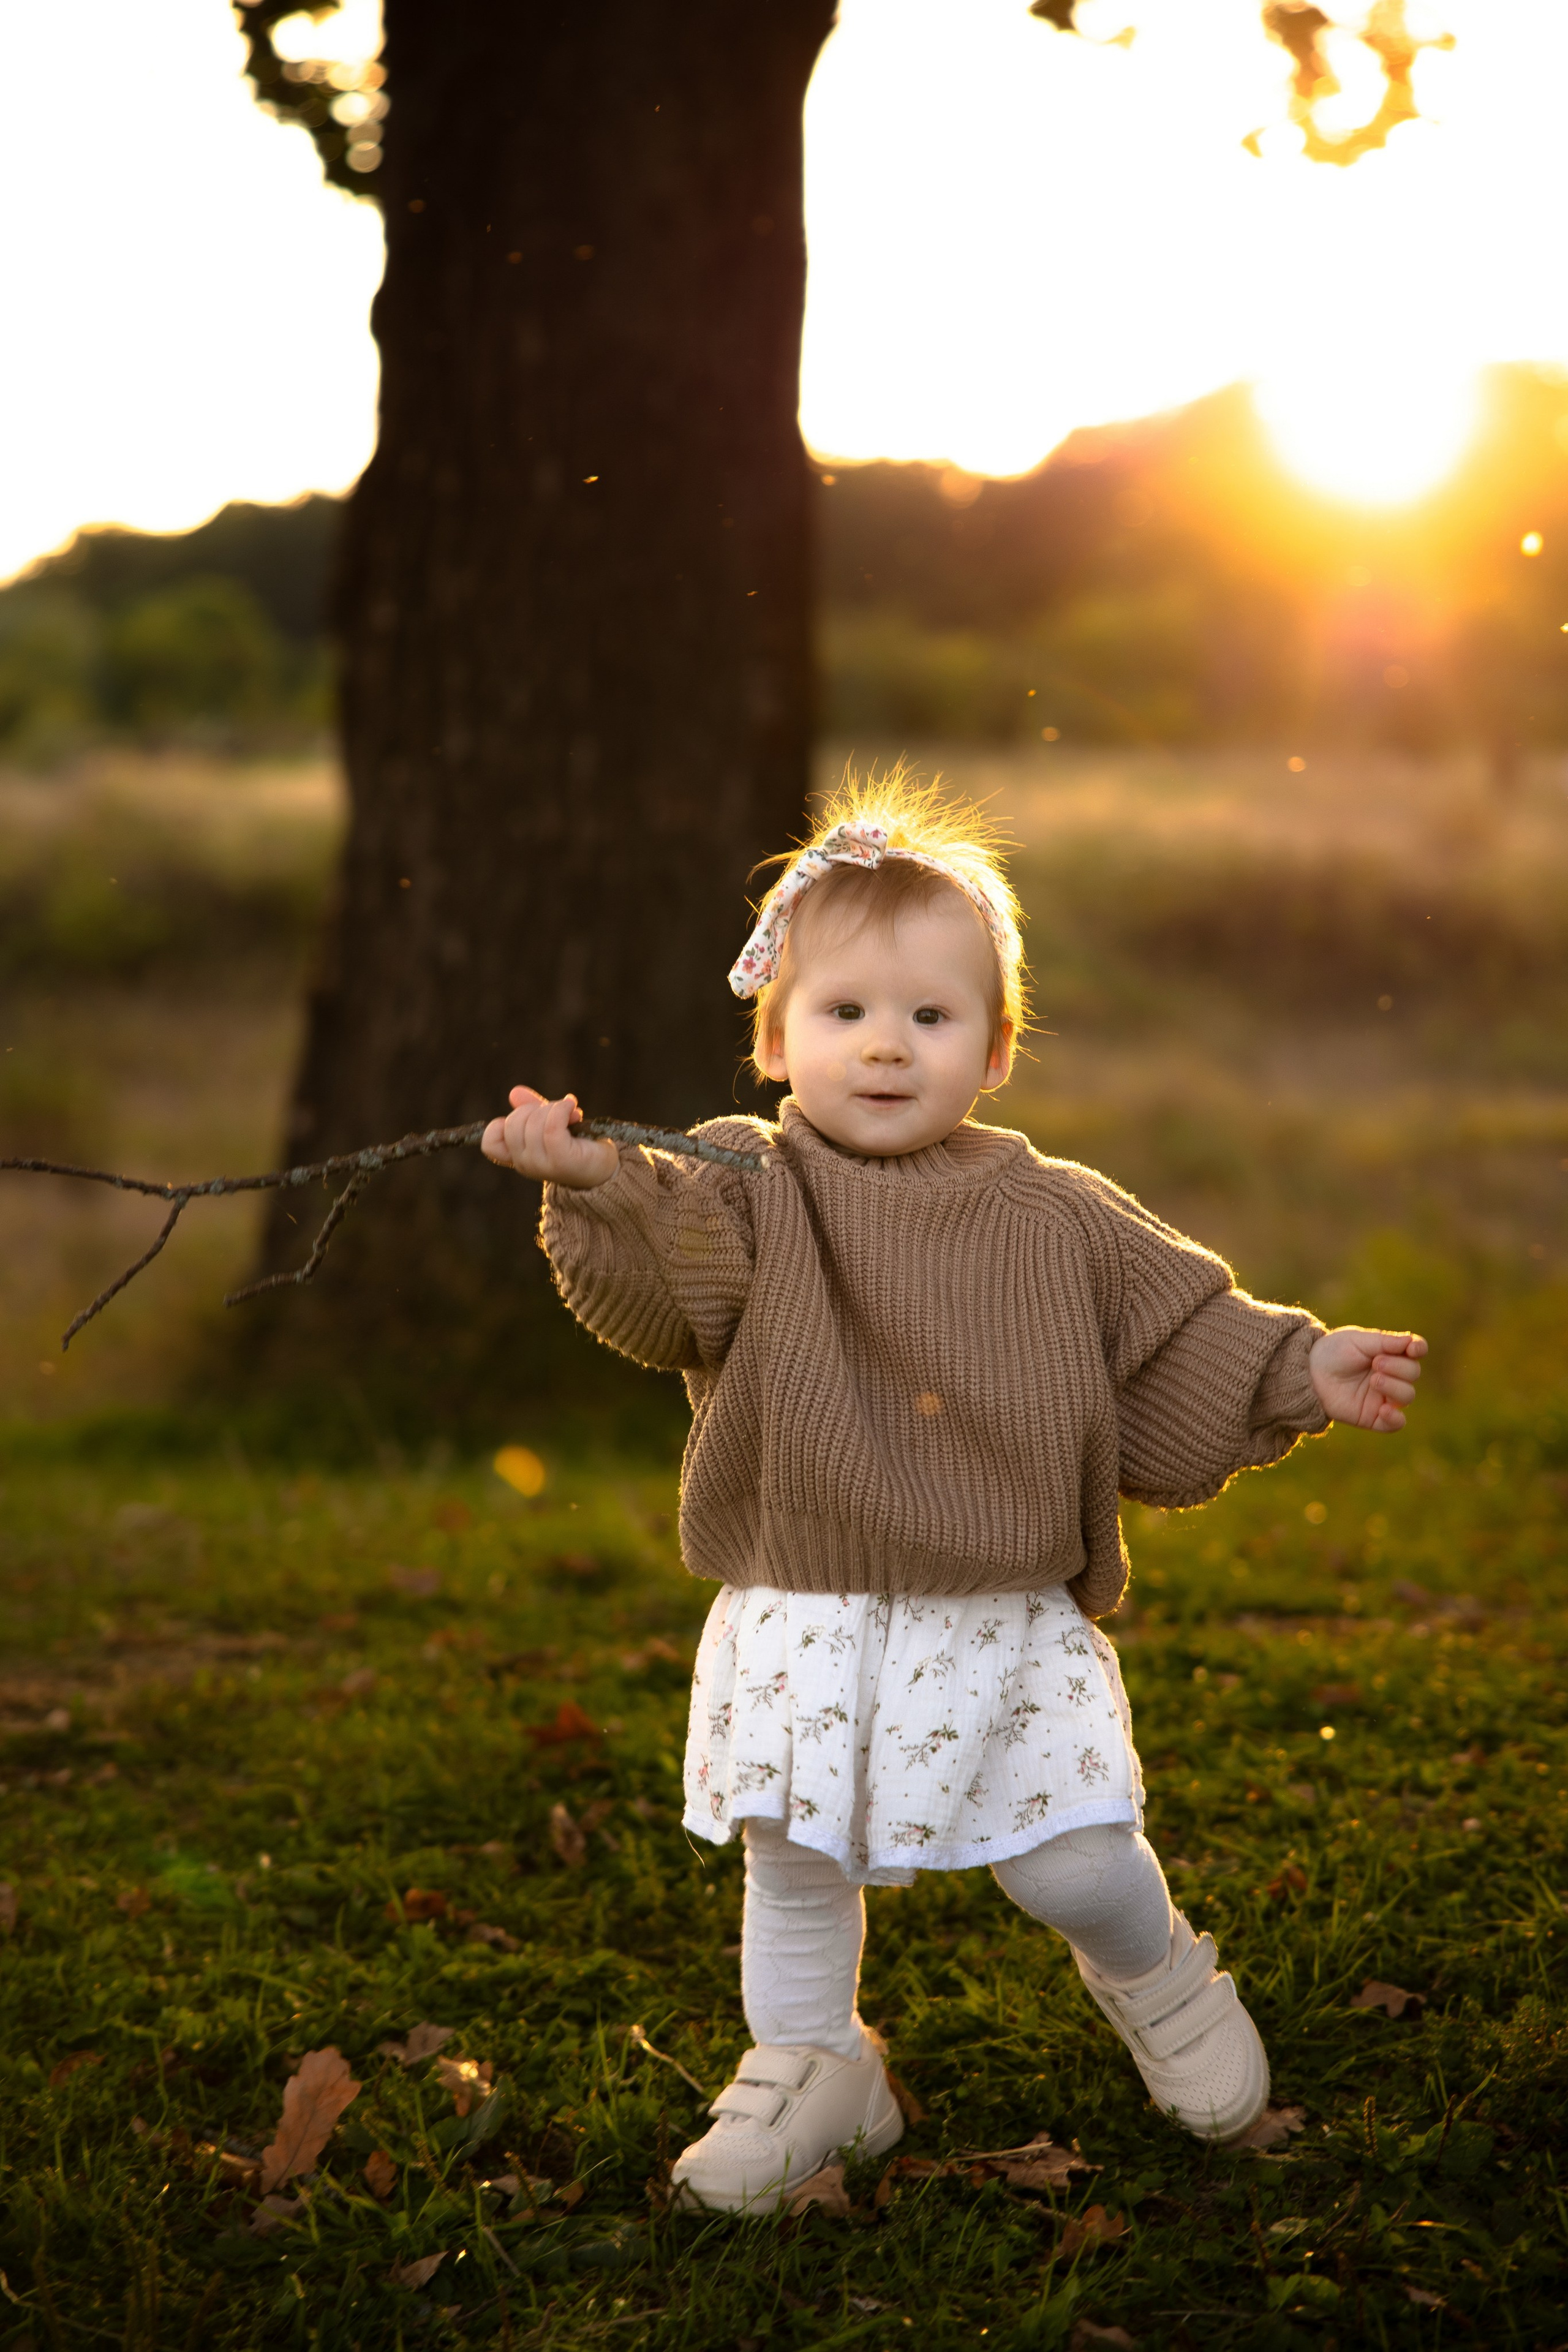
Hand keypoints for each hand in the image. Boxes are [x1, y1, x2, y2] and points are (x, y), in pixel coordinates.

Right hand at [480, 1087, 618, 1189]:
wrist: (604, 1170)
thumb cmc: (576, 1145)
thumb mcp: (549, 1123)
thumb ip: (531, 1109)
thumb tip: (514, 1093)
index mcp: (517, 1157)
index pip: (490, 1142)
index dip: (502, 1124)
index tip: (528, 1117)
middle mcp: (525, 1164)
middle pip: (514, 1122)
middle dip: (536, 1109)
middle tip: (557, 1112)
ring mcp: (542, 1164)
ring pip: (534, 1122)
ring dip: (554, 1108)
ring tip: (570, 1114)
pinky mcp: (562, 1159)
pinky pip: (552, 1126)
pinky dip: (562, 1110)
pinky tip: (573, 1110)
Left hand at [1308, 1326, 1426, 1431]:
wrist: (1308, 1373)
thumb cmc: (1333, 1353)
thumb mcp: (1357, 1340)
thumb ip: (1385, 1342)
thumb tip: (1412, 1341)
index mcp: (1389, 1353)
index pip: (1415, 1351)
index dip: (1418, 1348)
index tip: (1413, 1348)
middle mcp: (1391, 1376)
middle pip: (1413, 1373)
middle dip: (1398, 1367)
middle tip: (1375, 1363)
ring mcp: (1384, 1397)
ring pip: (1407, 1396)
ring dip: (1394, 1386)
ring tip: (1373, 1380)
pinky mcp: (1374, 1417)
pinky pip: (1396, 1423)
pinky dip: (1396, 1417)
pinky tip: (1384, 1409)